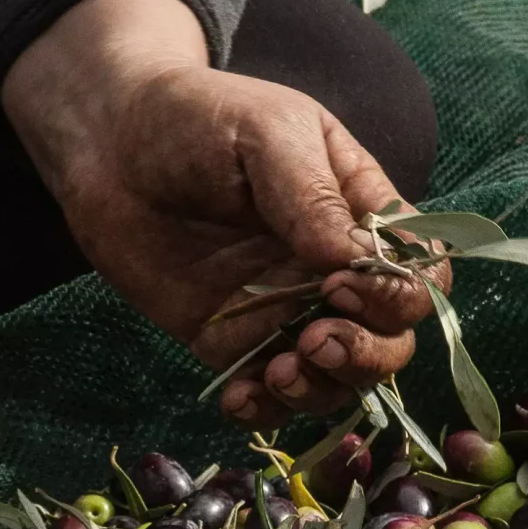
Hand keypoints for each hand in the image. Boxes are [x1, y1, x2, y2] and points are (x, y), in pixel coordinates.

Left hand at [2, 0, 436, 428]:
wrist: (109, 145)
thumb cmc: (198, 118)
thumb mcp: (267, 134)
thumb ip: (311, 196)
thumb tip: (351, 262)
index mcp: (360, 213)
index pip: (418, 273)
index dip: (399, 295)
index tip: (342, 284)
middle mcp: (333, 270)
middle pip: (391, 339)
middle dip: (368, 354)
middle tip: (315, 340)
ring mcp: (285, 312)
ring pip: (337, 378)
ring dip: (321, 388)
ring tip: (277, 371)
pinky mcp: (233, 343)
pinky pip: (268, 395)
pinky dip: (264, 410)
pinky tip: (240, 397)